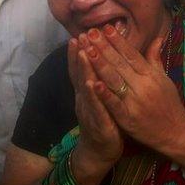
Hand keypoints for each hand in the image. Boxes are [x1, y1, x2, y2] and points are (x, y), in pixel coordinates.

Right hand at [68, 36, 122, 165]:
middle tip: (78, 36)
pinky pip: (96, 107)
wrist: (100, 152)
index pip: (82, 68)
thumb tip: (104, 59)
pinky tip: (93, 84)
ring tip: (84, 53)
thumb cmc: (105, 121)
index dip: (80, 52)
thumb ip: (103, 79)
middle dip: (79, 54)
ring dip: (84, 69)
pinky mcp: (98, 123)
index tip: (79, 33)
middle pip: (80, 73)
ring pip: (85, 87)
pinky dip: (94, 95)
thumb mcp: (103, 98)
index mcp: (87, 92)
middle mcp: (84, 99)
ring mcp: (89, 110)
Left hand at [83, 25, 184, 152]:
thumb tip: (156, 38)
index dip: (118, 41)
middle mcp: (143, 85)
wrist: (176, 133)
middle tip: (90, 32)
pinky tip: (93, 83)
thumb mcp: (164, 79)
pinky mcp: (128, 119)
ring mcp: (135, 102)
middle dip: (104, 47)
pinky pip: (114, 104)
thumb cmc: (169, 103)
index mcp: (151, 75)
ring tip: (87, 50)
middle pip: (120, 64)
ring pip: (115, 80)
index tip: (106, 27)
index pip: (132, 54)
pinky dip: (104, 94)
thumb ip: (155, 59)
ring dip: (100, 64)